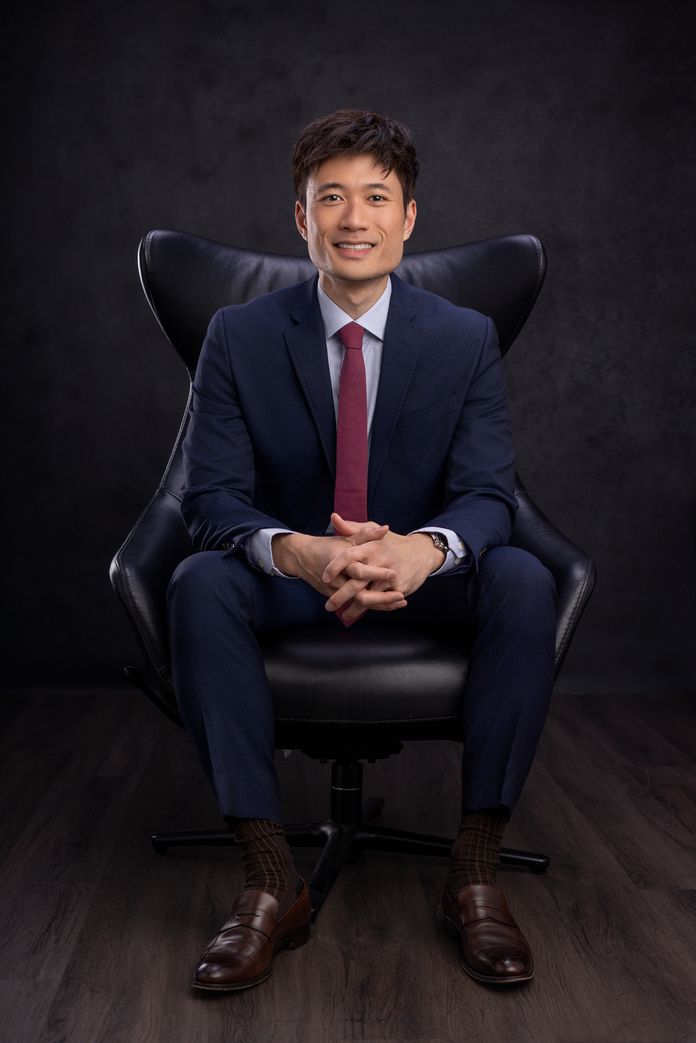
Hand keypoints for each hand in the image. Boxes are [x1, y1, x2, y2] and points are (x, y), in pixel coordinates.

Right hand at [271, 524, 400, 609]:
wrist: (303, 558)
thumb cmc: (329, 546)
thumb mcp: (347, 538)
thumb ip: (366, 534)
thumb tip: (385, 528)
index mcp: (341, 561)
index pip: (358, 570)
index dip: (375, 573)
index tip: (393, 574)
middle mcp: (338, 579)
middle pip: (359, 594)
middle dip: (381, 597)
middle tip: (401, 595)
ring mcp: (337, 591)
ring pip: (359, 603)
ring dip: (381, 604)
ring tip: (401, 601)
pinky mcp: (338, 598)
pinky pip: (358, 606)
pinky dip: (375, 606)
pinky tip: (392, 605)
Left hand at [323, 514, 443, 615]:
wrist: (422, 553)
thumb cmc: (392, 543)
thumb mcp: (374, 531)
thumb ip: (352, 528)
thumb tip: (333, 518)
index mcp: (371, 547)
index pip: (349, 556)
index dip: (335, 567)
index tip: (324, 577)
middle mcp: (380, 562)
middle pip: (356, 583)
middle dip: (340, 596)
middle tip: (328, 606)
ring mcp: (390, 578)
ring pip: (368, 598)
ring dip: (354, 609)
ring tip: (343, 614)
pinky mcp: (400, 589)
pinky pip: (382, 603)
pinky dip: (371, 609)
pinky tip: (361, 612)